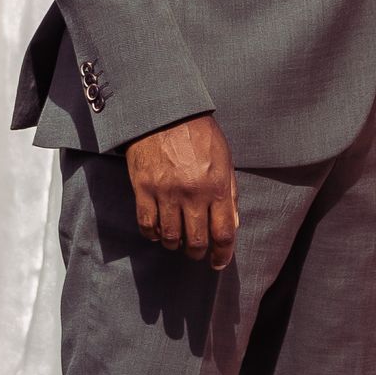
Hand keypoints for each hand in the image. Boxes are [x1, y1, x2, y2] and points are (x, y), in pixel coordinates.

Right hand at [124, 114, 239, 266]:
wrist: (164, 112)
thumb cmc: (199, 134)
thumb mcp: (224, 159)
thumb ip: (229, 193)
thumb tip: (232, 224)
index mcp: (216, 185)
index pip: (224, 232)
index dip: (222, 253)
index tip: (218, 262)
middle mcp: (192, 193)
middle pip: (197, 240)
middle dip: (198, 252)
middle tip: (196, 252)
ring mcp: (166, 192)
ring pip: (170, 237)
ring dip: (175, 245)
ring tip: (177, 241)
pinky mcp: (143, 189)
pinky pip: (147, 225)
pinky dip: (152, 234)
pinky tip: (157, 232)